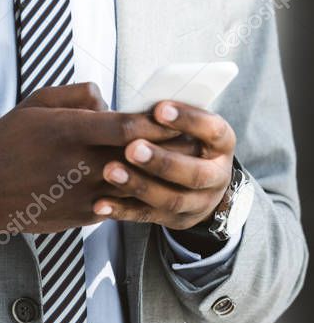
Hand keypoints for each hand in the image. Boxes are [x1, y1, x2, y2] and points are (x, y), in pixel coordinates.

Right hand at [0, 82, 183, 249]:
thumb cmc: (8, 140)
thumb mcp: (36, 103)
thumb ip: (77, 95)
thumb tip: (109, 99)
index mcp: (69, 131)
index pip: (128, 126)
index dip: (157, 120)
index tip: (175, 113)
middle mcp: (81, 165)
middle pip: (141, 157)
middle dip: (170, 147)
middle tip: (194, 138)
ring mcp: (85, 195)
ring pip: (137, 185)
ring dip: (159, 173)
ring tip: (182, 162)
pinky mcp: (86, 217)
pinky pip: (121, 202)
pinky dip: (137, 192)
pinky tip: (148, 181)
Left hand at [92, 100, 235, 229]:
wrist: (202, 181)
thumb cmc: (184, 137)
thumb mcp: (188, 121)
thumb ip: (170, 112)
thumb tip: (141, 101)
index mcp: (221, 144)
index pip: (212, 131)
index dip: (188, 120)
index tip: (159, 108)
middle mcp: (216, 177)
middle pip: (194, 173)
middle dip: (162, 161)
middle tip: (132, 148)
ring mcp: (198, 203)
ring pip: (171, 200)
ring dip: (138, 185)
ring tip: (110, 171)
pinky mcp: (176, 221)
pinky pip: (147, 217)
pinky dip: (122, 211)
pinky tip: (101, 204)